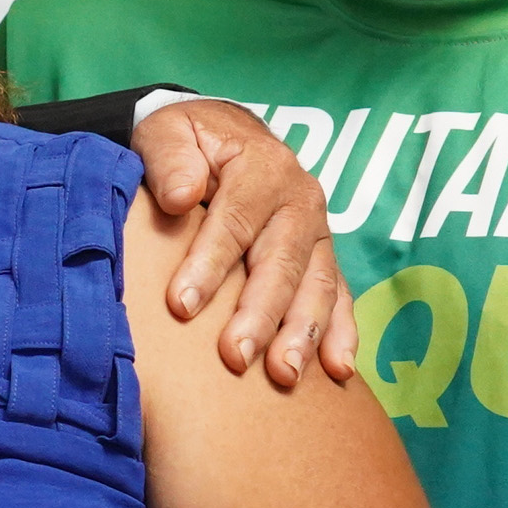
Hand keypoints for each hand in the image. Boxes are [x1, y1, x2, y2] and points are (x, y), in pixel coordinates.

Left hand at [128, 101, 357, 387]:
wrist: (227, 134)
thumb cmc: (189, 140)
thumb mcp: (167, 131)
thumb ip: (170, 159)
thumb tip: (179, 197)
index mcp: (261, 167)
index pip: (234, 221)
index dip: (209, 264)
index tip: (181, 305)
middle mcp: (300, 199)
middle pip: (281, 262)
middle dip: (260, 313)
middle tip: (234, 357)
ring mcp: (317, 232)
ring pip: (317, 286)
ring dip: (303, 334)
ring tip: (284, 375)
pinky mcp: (323, 258)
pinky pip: (340, 297)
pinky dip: (340, 334)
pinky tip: (337, 371)